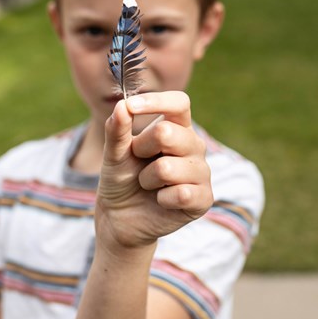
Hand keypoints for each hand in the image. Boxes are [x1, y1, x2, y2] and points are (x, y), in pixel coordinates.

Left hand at [96, 91, 212, 250]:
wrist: (120, 217)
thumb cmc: (121, 179)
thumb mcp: (114, 153)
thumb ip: (117, 130)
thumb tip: (122, 105)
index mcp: (176, 127)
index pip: (179, 103)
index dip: (157, 102)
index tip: (130, 106)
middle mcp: (193, 146)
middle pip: (168, 133)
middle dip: (141, 149)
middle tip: (138, 162)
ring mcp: (202, 172)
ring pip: (168, 167)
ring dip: (147, 179)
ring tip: (148, 185)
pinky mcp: (203, 199)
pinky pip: (181, 193)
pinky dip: (161, 199)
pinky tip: (161, 201)